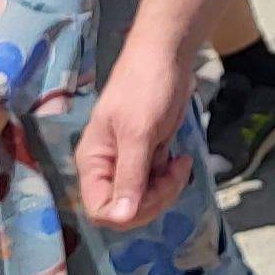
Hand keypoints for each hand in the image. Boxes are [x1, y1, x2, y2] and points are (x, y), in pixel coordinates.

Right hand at [73, 25, 199, 230]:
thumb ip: (130, 175)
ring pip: (145, 200)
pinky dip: (172, 180)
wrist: (167, 57)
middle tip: (175, 174)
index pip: (100, 209)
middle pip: (126, 210)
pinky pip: (157, 185)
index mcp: (93, 162)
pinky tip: (181, 159)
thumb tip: (122, 218)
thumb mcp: (137, 132)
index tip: (153, 193)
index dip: (126, 212)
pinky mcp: (149, 157)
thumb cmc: (145, 88)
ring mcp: (129, 163)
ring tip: (180, 163)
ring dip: (167, 190)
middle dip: (155, 199)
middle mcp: (107, 167)